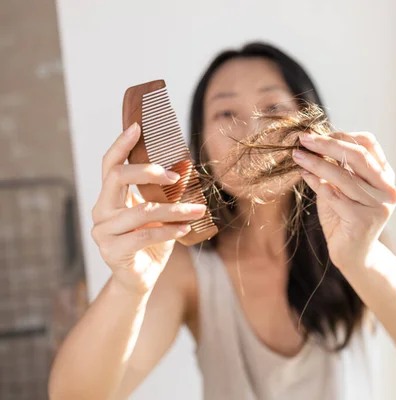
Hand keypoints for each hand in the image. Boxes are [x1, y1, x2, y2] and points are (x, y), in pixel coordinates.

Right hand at [90, 123, 206, 292]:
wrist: (141, 278)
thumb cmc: (152, 241)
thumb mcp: (163, 213)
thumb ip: (168, 192)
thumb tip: (186, 166)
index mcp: (110, 197)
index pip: (110, 165)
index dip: (121, 144)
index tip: (137, 126)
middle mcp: (101, 210)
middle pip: (117, 177)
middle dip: (148, 171)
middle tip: (176, 175)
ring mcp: (103, 231)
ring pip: (141, 210)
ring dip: (174, 209)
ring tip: (197, 210)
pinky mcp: (112, 251)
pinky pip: (145, 235)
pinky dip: (169, 230)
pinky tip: (185, 228)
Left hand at [292, 132, 395, 269]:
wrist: (352, 255)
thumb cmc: (344, 218)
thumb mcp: (341, 187)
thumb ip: (336, 167)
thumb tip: (313, 142)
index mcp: (386, 176)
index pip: (368, 144)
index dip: (341, 136)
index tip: (316, 134)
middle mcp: (388, 189)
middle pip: (357, 156)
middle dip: (327, 144)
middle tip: (303, 139)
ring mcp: (379, 205)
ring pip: (344, 176)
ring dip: (316, 162)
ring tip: (297, 156)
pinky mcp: (364, 220)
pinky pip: (335, 196)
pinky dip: (317, 182)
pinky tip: (304, 175)